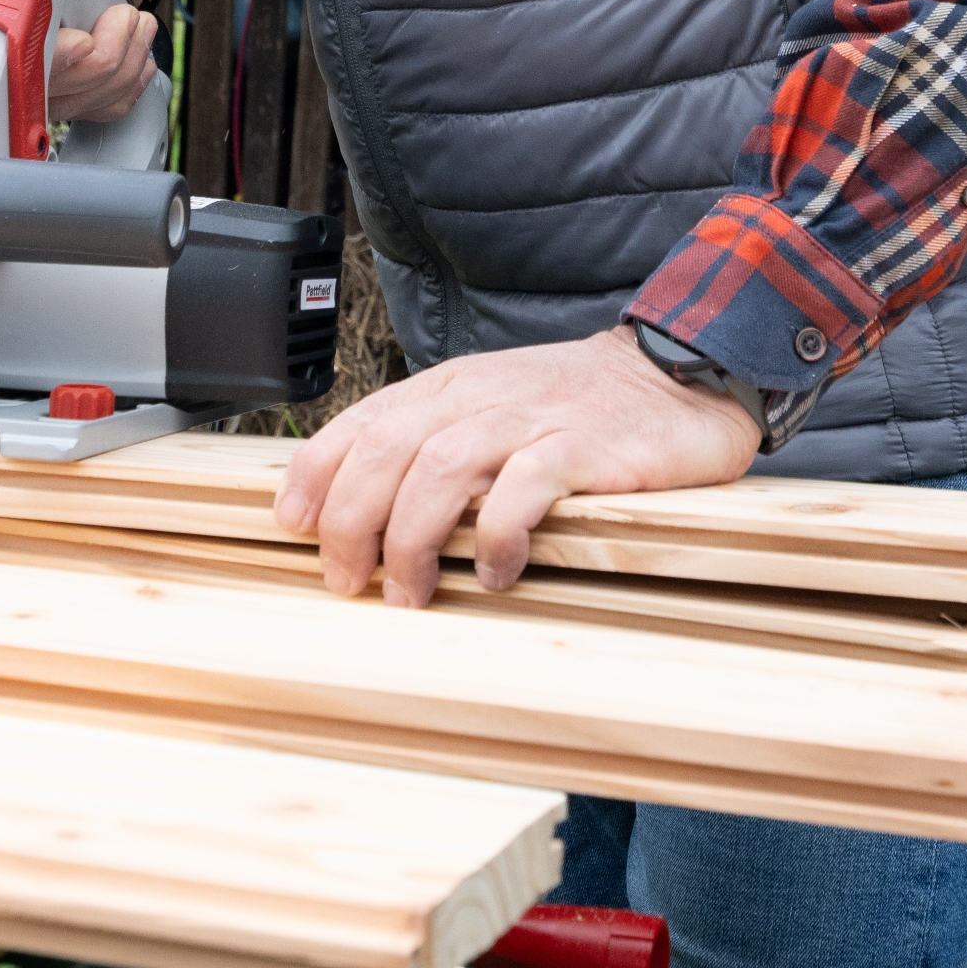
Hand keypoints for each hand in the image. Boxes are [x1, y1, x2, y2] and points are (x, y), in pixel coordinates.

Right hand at [12, 0, 165, 125]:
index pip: (0, 50)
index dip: (49, 55)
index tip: (82, 38)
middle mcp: (7, 29)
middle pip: (47, 89)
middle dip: (104, 60)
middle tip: (127, 17)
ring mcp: (38, 58)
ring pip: (76, 104)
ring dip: (124, 68)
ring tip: (136, 26)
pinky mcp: (70, 78)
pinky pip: (96, 109)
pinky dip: (126, 86)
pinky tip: (133, 53)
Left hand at [272, 328, 759, 606]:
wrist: (672, 375)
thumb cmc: (574, 407)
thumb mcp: (491, 409)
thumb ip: (434, 443)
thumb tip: (365, 506)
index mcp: (448, 389)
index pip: (361, 423)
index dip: (316, 473)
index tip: (294, 524)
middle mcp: (477, 397)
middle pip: (387, 452)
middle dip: (353, 521)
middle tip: (349, 580)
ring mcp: (528, 419)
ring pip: (441, 470)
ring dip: (413, 538)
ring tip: (411, 592)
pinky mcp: (580, 445)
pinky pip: (524, 489)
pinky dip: (499, 536)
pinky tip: (498, 573)